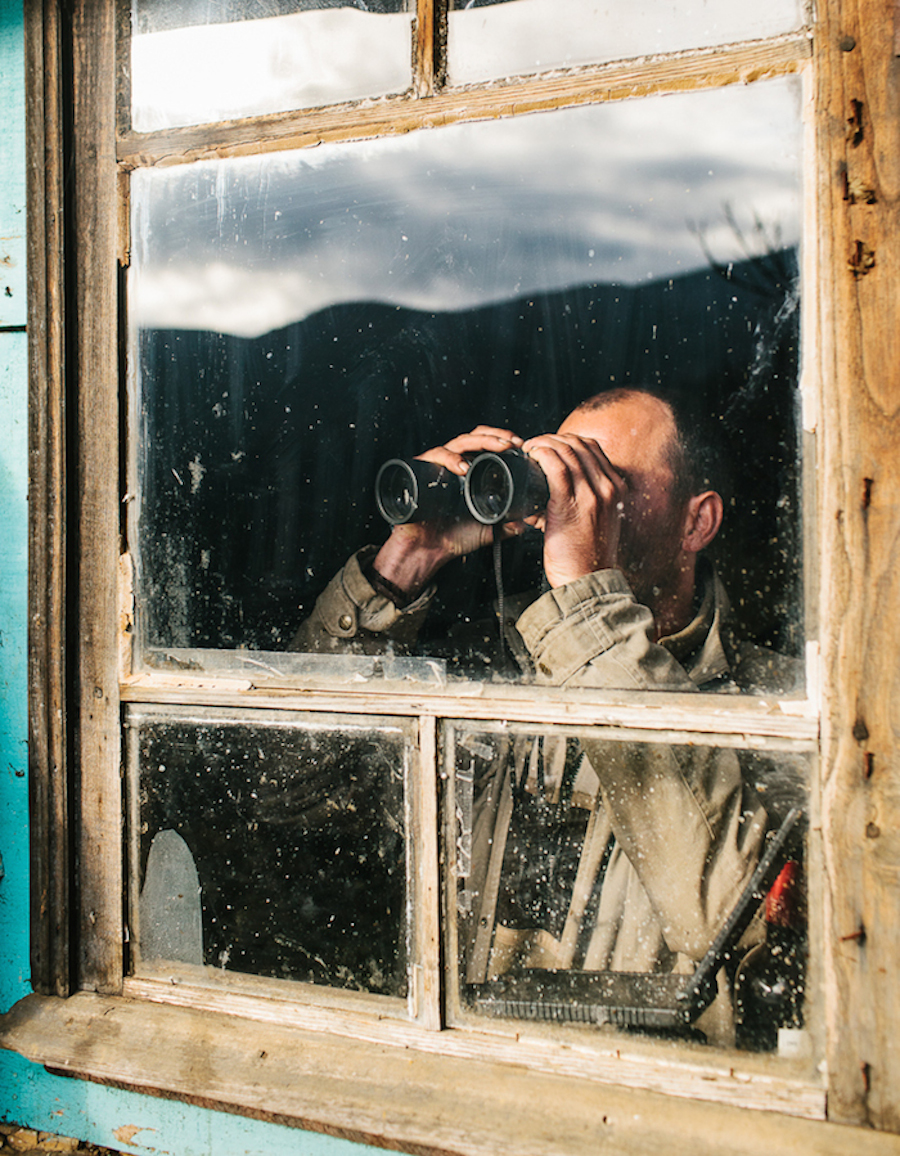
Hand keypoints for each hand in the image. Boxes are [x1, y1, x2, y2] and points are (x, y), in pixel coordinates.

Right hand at [373, 426, 524, 597]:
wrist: (427, 550)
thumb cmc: (451, 536)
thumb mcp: (487, 529)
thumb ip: (506, 525)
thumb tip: (526, 522)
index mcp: (467, 472)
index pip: (485, 444)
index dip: (501, 440)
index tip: (519, 445)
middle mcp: (452, 465)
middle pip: (474, 438)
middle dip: (495, 436)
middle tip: (511, 443)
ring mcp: (437, 466)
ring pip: (459, 442)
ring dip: (479, 442)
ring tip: (497, 448)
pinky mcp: (420, 471)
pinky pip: (435, 456)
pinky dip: (449, 458)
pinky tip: (463, 466)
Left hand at [521, 432, 625, 587]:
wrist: (588, 580)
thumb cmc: (588, 555)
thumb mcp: (600, 521)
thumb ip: (590, 500)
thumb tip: (563, 487)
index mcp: (616, 489)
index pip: (592, 448)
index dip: (567, 440)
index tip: (550, 446)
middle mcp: (608, 488)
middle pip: (579, 444)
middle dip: (553, 438)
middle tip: (534, 445)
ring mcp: (592, 495)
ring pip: (567, 450)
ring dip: (543, 443)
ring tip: (529, 449)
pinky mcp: (570, 504)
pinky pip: (555, 467)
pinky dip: (541, 455)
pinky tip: (530, 456)